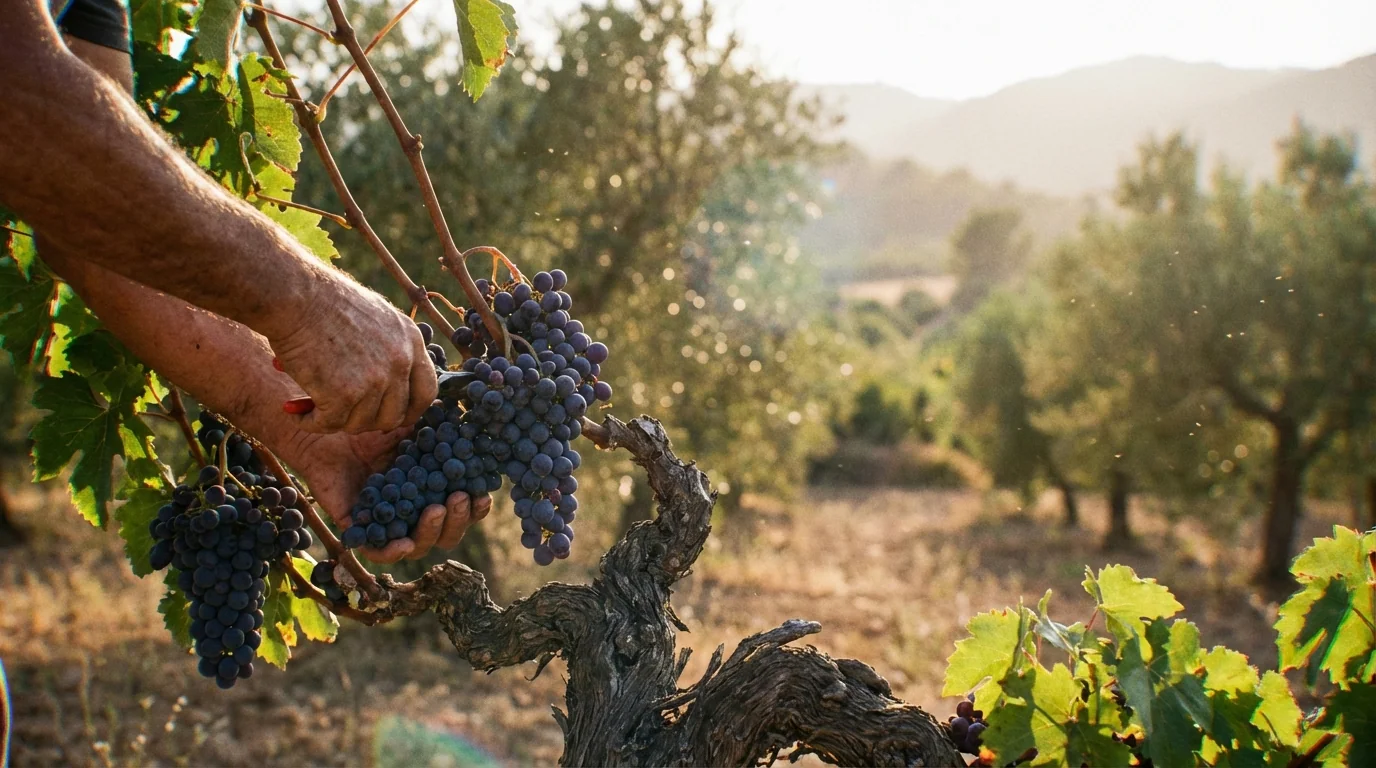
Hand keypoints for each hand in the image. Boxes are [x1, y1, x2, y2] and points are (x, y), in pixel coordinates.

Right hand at [269, 275, 437, 433]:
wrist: (296, 294)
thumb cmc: (324, 299)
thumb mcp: (375, 314)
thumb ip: (390, 345)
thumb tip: (388, 379)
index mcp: (411, 340)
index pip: (426, 391)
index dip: (410, 410)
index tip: (395, 418)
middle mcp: (400, 362)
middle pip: (394, 415)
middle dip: (370, 420)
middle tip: (346, 414)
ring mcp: (375, 380)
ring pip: (361, 423)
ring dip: (337, 419)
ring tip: (315, 405)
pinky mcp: (344, 395)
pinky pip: (329, 424)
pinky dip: (310, 422)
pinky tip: (295, 412)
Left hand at [276, 425, 489, 563]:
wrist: (327, 431)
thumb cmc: (370, 426)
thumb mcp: (413, 424)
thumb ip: (442, 427)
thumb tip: (475, 421)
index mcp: (429, 491)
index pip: (459, 510)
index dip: (474, 509)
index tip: (482, 495)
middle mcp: (411, 511)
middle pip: (445, 534)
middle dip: (458, 521)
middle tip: (458, 499)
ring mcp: (386, 523)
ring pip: (418, 546)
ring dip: (433, 532)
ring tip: (436, 509)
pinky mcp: (359, 530)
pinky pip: (378, 552)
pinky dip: (394, 551)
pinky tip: (404, 542)